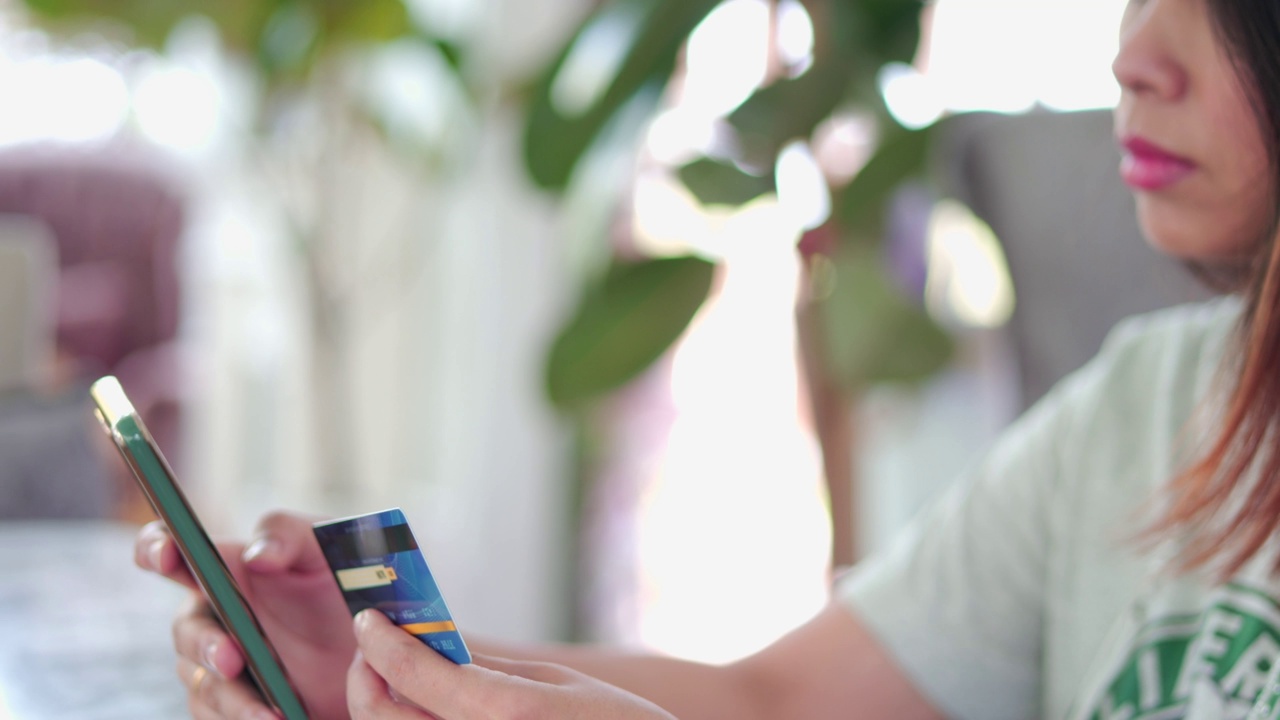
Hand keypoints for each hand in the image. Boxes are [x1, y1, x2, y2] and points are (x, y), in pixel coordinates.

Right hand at [135, 512, 356, 718]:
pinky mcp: (236, 704)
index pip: (172, 551)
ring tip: (270, 713)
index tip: (165, 555)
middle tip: (232, 658)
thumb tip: (256, 556)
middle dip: (206, 645)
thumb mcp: (327, 549)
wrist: (379, 646)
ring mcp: (222, 664)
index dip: (157, 548)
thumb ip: (289, 537)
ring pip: (204, 684)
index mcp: (227, 568)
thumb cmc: (346, 583)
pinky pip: (220, 718)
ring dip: (232, 698)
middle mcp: (215, 615)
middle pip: (187, 630)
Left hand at [349, 610, 676, 719]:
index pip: (412, 672)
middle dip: (367, 675)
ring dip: (382, 705)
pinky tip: (425, 707)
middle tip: (374, 648)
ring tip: (395, 676)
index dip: (381, 640)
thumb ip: (488, 666)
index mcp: (503, 711)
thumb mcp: (556, 682)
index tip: (368, 618)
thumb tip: (435, 642)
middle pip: (381, 715)